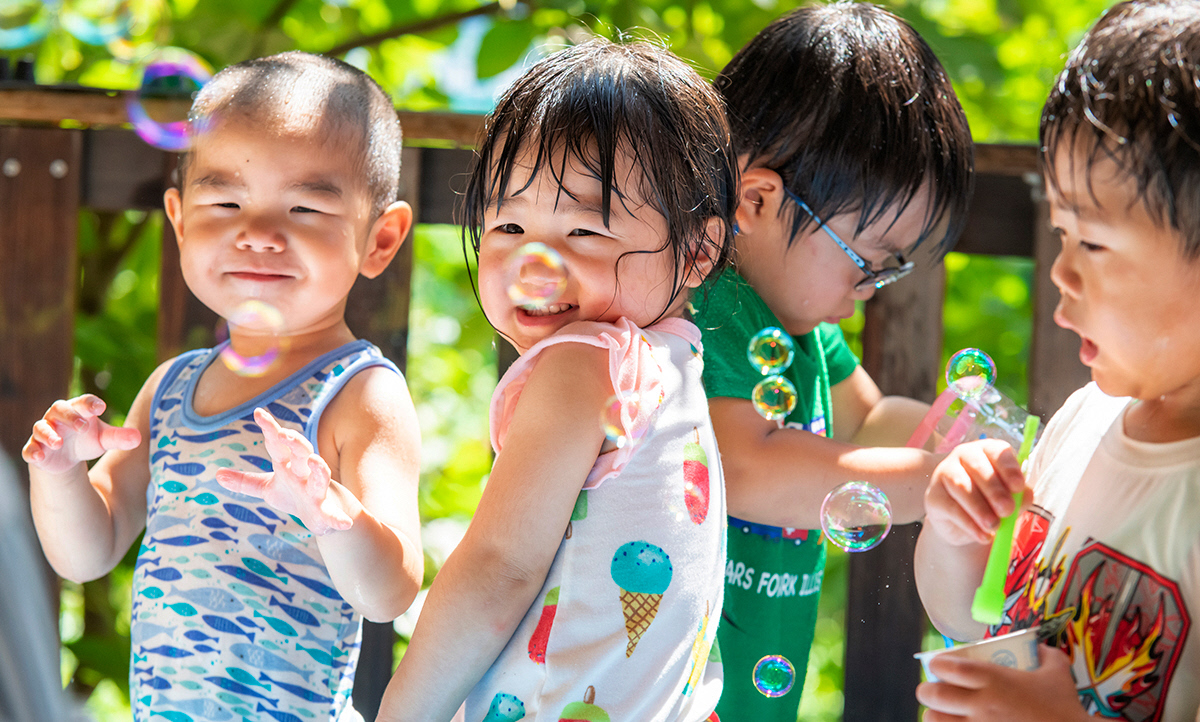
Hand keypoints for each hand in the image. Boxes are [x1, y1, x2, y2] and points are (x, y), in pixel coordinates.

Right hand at [23, 395, 140, 473]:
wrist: (65, 457)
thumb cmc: (86, 439)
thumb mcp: (104, 439)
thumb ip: (119, 437)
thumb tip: (138, 438)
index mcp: (77, 410)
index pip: (83, 401)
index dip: (90, 403)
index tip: (101, 407)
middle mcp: (58, 417)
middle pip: (60, 409)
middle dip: (70, 416)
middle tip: (82, 426)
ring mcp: (44, 432)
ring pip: (41, 428)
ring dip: (49, 434)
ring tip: (58, 443)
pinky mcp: (34, 448)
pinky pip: (29, 449)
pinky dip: (32, 451)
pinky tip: (38, 457)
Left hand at [215, 407, 352, 534]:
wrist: (324, 516)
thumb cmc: (295, 496)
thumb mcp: (268, 488)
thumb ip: (245, 481)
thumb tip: (216, 475)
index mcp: (288, 466)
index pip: (278, 445)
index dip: (270, 429)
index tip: (259, 413)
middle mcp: (304, 474)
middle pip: (302, 453)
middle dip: (296, 442)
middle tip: (285, 433)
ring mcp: (317, 492)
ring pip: (320, 477)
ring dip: (319, 469)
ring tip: (314, 460)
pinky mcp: (326, 512)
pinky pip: (333, 515)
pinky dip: (338, 518)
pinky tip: (344, 523)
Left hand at [917, 644, 1087, 720]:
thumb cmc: (1065, 709)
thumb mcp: (1058, 674)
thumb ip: (1047, 655)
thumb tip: (1039, 646)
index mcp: (993, 680)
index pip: (948, 666)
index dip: (936, 664)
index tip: (938, 665)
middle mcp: (980, 704)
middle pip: (934, 693)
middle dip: (927, 690)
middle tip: (932, 690)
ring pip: (935, 720)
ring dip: (934, 715)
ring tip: (939, 714)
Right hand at [924, 439, 1025, 546]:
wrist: (964, 523)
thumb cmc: (991, 503)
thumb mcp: (1010, 499)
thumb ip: (1020, 497)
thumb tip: (1025, 495)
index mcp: (987, 451)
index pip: (997, 452)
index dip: (1009, 468)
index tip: (1018, 487)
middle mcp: (964, 455)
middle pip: (979, 467)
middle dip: (995, 491)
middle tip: (1007, 510)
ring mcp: (944, 472)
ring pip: (962, 486)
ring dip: (980, 508)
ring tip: (994, 526)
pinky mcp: (933, 495)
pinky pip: (951, 508)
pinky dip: (969, 524)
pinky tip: (983, 535)